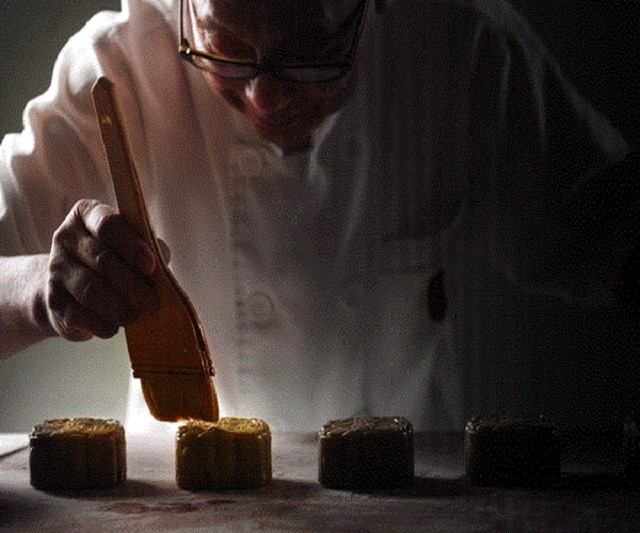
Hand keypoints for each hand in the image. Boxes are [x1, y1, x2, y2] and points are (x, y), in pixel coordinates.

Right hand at [44, 199, 159, 340]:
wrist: (70, 288)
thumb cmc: (113, 262)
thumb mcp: (131, 247)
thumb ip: (148, 249)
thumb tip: (162, 265)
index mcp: (87, 215)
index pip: (108, 225)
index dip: (132, 247)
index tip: (151, 267)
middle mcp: (65, 237)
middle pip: (102, 260)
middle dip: (132, 285)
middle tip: (151, 302)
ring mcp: (56, 268)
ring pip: (91, 290)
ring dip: (119, 307)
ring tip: (135, 315)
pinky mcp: (54, 300)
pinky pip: (80, 315)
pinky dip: (103, 324)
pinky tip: (115, 326)